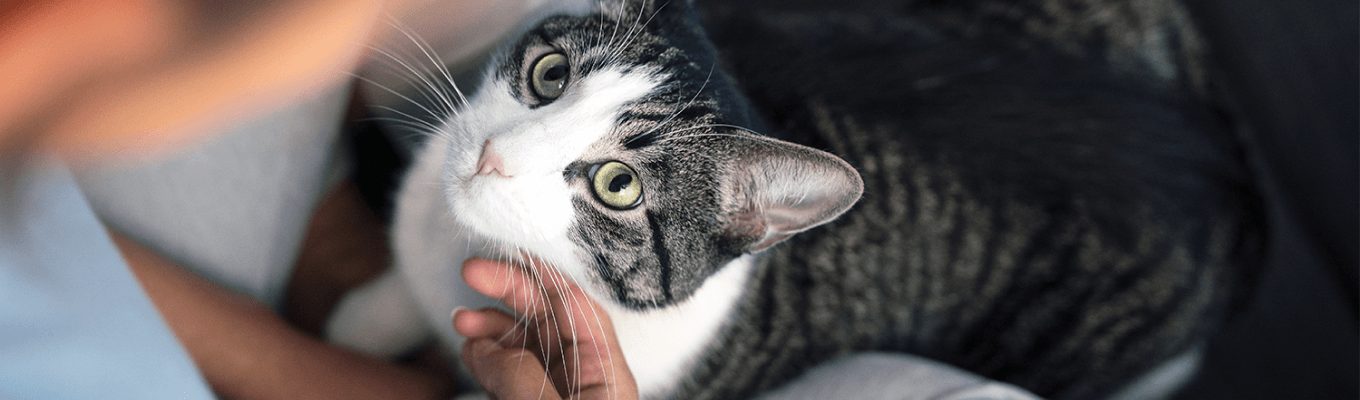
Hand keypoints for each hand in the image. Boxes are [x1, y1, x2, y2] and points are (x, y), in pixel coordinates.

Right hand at [454, 258, 638, 399]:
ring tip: (462, 320)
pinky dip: (485, 358)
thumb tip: (485, 347)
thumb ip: (520, 375)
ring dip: (490, 326)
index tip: (512, 247)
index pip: (577, 305)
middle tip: (472, 272)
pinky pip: (507, 374)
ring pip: (521, 345)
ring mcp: (553, 392)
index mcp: (603, 373)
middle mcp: (580, 378)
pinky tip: (469, 349)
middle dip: (509, 290)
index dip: (544, 272)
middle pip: (546, 316)